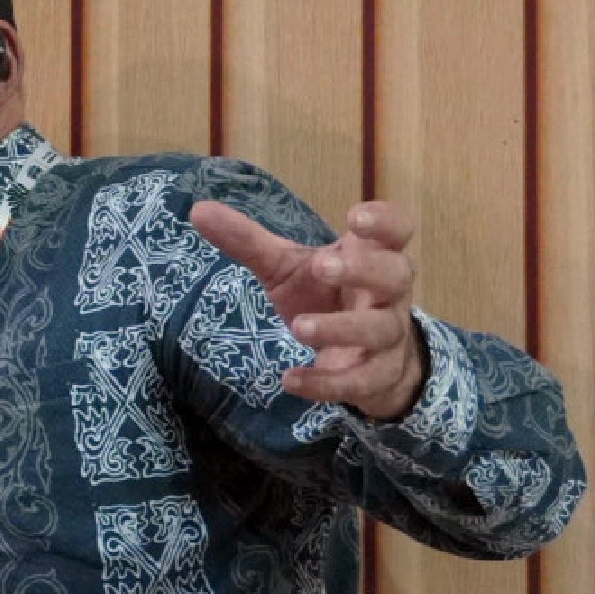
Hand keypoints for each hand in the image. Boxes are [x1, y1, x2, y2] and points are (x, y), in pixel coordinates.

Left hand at [190, 198, 426, 419]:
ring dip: (340, 328)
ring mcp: (388, 334)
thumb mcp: (286, 267)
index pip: (397, 230)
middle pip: (396, 274)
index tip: (353, 216)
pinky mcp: (378, 375)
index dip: (384, 220)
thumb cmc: (325, 294)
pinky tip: (290, 380)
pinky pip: (361, 381)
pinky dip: (326, 383)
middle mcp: (388, 293)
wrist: (365, 357)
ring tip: (297, 327)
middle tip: (321, 266)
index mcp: (371, 255)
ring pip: (380, 329)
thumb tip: (197, 210)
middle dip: (362, 270)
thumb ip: (249, 241)